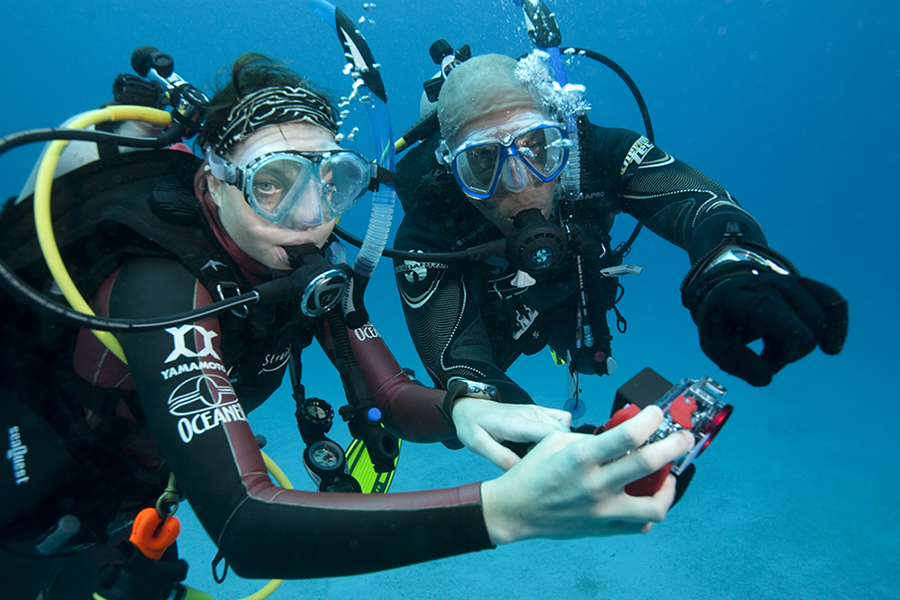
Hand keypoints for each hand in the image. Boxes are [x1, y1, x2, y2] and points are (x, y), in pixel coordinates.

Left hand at [452, 397, 570, 469]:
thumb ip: (500, 458)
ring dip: (561, 444)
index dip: (558, 452)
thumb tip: (522, 471)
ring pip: (565, 428)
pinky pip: (563, 419)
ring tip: (545, 458)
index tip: (554, 469)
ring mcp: (537, 411)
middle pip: (561, 434)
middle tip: (546, 469)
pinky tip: (547, 444)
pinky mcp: (540, 411)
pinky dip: (562, 432)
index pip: (550, 435)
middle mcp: (531, 414)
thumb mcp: (477, 444)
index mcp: (516, 423)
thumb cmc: (473, 426)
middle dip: (560, 452)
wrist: (471, 407)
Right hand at [480, 405, 693, 544]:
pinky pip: (640, 526)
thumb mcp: (555, 442)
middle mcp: (596, 485)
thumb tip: (619, 432)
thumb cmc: (533, 472)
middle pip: (649, 464)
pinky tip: (646, 497)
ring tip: (667, 476)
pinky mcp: (603, 529)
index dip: (650, 420)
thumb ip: (589, 438)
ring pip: (654, 506)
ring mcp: (602, 511)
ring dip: (668, 488)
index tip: (656, 413)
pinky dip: (648, 511)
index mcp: (582, 458)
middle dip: (675, 445)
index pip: (627, 435)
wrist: (515, 510)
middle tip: (684, 437)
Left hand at [693, 272, 847, 385]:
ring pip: (816, 318)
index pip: (761, 305)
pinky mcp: (806, 286)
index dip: (783, 323)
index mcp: (733, 296)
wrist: (729, 292)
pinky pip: (833, 303)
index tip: (801, 340)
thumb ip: (734, 361)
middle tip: (768, 358)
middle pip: (797, 320)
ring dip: (802, 345)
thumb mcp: (714, 344)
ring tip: (777, 345)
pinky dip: (838, 326)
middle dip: (789, 351)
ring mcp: (787, 282)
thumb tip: (764, 378)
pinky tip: (831, 348)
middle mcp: (763, 283)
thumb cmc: (723, 323)